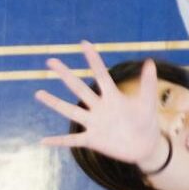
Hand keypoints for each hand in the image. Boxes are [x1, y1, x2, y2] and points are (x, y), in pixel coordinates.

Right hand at [34, 41, 162, 165]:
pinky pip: (72, 140)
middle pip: (79, 88)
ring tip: (38, 93)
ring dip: (54, 103)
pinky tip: (43, 141)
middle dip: (66, 75)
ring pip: (70, 111)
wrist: (145, 146)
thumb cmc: (145, 122)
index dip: (93, 59)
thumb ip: (148, 84)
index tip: (84, 43)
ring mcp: (93, 123)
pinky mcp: (92, 140)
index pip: (101, 75)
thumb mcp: (147, 103)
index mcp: (112, 97)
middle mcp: (99, 107)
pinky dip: (58, 141)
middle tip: (51, 60)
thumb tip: (150, 62)